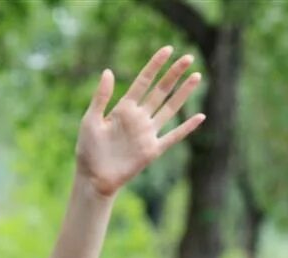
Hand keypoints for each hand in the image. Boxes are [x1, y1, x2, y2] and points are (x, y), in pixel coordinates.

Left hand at [76, 46, 205, 197]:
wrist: (93, 178)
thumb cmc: (87, 150)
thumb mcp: (90, 120)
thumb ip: (100, 97)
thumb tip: (108, 71)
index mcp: (124, 109)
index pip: (143, 82)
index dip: (155, 66)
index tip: (167, 49)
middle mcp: (139, 118)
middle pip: (160, 91)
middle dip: (174, 74)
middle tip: (188, 57)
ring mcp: (147, 133)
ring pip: (170, 109)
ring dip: (183, 93)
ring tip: (196, 76)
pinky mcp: (152, 150)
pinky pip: (173, 136)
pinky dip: (186, 128)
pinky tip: (200, 117)